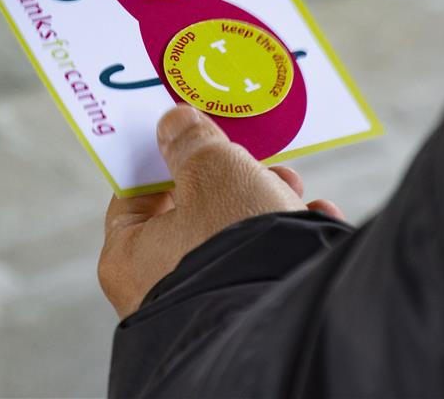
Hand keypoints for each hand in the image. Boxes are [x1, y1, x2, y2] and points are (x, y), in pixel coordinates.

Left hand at [98, 105, 344, 318]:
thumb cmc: (233, 243)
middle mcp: (156, 290)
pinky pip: (262, 267)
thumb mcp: (214, 169)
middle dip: (228, 177)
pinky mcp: (248, 315)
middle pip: (188, 212)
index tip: (191, 133)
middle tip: (254, 156)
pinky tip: (316, 218)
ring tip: (292, 185)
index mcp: (127, 257)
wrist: (291, 320)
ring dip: (265, 202)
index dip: (164, 157)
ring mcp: (203, 306)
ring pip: (232, 236)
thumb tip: (176, 122)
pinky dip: (287, 240)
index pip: (134, 194)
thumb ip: (193, 140)